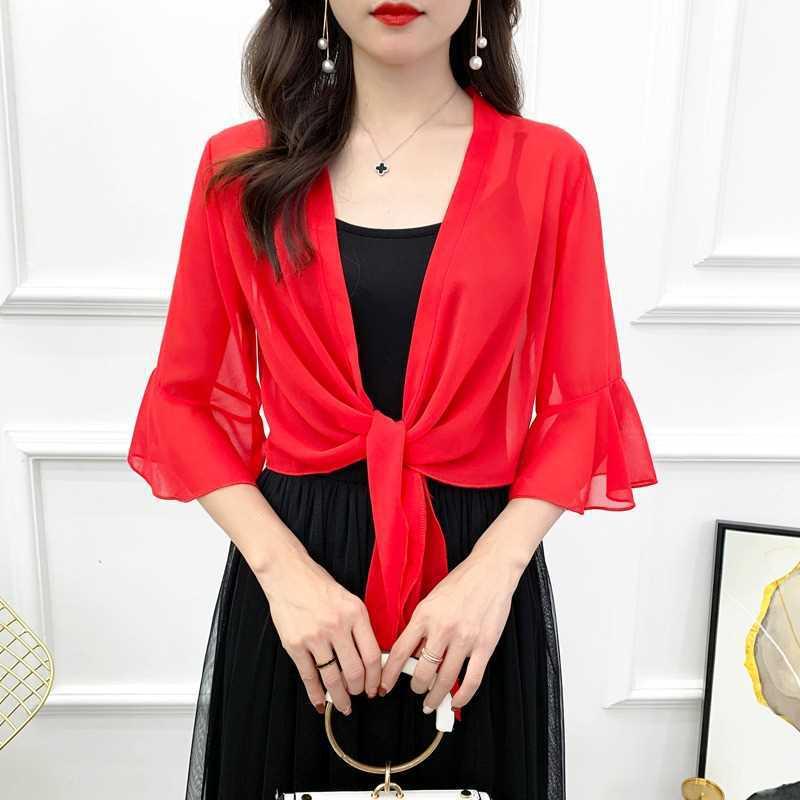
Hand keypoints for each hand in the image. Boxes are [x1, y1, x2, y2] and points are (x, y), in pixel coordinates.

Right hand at [256, 551, 381, 715]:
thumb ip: (359, 626)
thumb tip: (370, 658)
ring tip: (344, 705)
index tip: (376, 687)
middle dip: (359, 689)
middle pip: (354, 670)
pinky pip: (309, 676)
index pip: (372, 655)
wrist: (288, 575)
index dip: (376, 677)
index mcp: (355, 613)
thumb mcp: (349, 599)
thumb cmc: (319, 586)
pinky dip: (315, 694)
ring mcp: (315, 636)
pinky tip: (320, 703)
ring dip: (340, 697)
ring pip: (332, 677)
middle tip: (360, 695)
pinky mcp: (295, 644)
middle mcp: (337, 625)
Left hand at [379, 541, 522, 713]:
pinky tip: (456, 702)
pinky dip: (462, 697)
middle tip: (416, 690)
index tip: (384, 686)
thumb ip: (422, 626)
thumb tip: (414, 654)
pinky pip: (471, 681)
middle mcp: (442, 629)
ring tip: (431, 701)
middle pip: (422, 672)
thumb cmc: (461, 583)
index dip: (389, 674)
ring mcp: (465, 639)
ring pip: (445, 681)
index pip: (400, 652)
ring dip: (435, 696)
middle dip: (416, 687)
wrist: (491, 571)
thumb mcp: (431, 600)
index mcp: (425, 615)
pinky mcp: (485, 646)